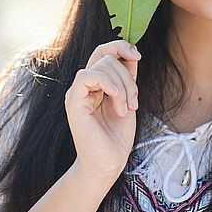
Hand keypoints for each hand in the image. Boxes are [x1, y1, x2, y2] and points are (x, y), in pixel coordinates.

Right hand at [65, 40, 140, 183]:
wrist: (107, 164)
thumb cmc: (116, 138)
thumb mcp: (128, 99)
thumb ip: (127, 77)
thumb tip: (132, 54)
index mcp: (96, 85)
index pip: (104, 52)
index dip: (120, 47)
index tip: (137, 55)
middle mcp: (85, 86)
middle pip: (104, 55)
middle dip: (127, 75)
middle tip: (134, 102)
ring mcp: (77, 92)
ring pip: (101, 65)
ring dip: (122, 86)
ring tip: (126, 109)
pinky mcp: (74, 101)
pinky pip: (87, 75)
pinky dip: (108, 83)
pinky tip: (116, 100)